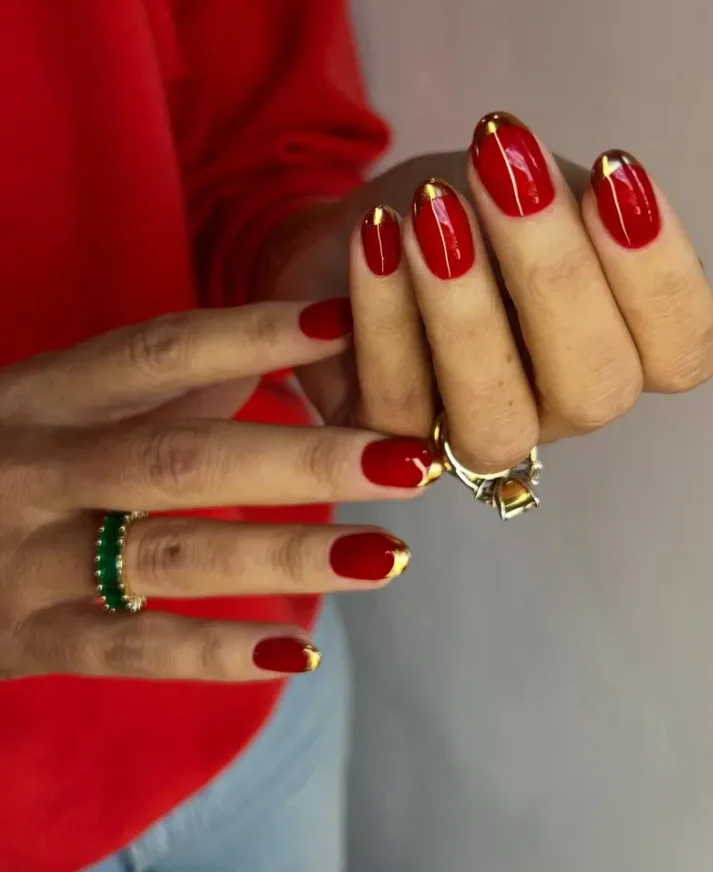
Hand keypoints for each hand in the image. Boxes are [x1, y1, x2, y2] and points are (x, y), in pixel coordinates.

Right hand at [0, 303, 437, 681]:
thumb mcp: (52, 401)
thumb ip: (157, 379)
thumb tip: (277, 346)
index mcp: (43, 394)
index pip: (159, 352)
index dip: (251, 334)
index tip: (346, 322)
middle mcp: (33, 468)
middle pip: (181, 458)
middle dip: (302, 460)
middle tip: (408, 460)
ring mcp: (24, 559)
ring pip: (170, 555)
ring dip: (286, 557)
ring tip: (388, 557)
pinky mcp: (24, 640)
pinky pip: (129, 651)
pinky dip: (214, 653)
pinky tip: (297, 655)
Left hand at [264, 112, 712, 470]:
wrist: (377, 226)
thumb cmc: (475, 206)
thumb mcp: (535, 188)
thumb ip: (573, 206)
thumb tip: (598, 198)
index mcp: (628, 349)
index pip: (685, 349)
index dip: (659, 269)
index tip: (612, 166)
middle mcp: (566, 407)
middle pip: (594, 390)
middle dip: (552, 276)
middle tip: (506, 173)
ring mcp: (484, 436)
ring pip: (494, 424)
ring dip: (465, 315)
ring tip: (433, 208)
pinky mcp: (397, 444)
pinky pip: (396, 407)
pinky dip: (385, 317)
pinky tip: (377, 233)